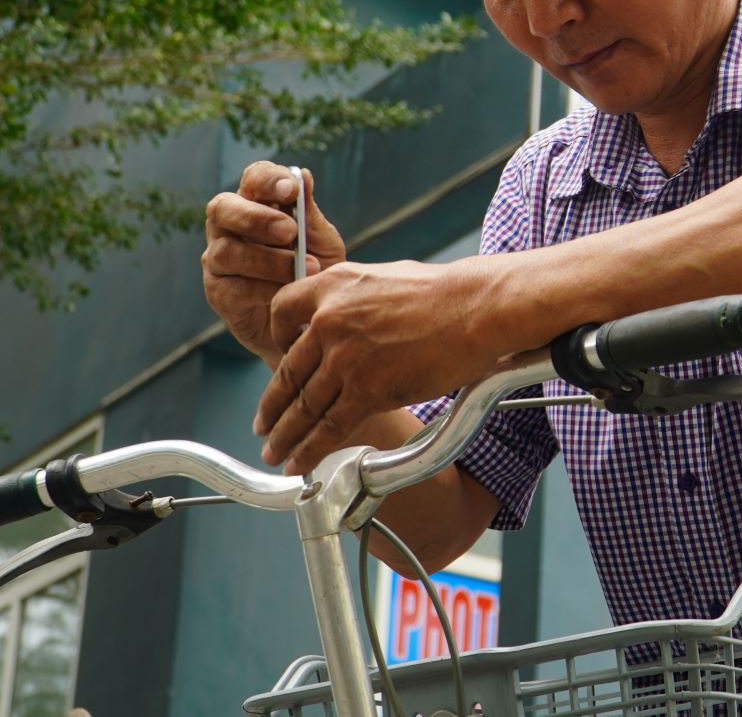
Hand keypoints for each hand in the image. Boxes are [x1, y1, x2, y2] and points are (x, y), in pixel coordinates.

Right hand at [202, 162, 346, 365]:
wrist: (312, 322)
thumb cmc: (316, 273)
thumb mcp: (323, 243)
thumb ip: (309, 215)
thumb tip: (302, 175)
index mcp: (256, 203)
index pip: (253, 178)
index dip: (268, 180)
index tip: (292, 190)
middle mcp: (229, 227)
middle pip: (223, 208)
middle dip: (256, 218)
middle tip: (289, 231)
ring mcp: (219, 259)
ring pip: (227, 251)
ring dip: (268, 260)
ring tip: (305, 269)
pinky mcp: (219, 292)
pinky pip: (235, 287)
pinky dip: (264, 289)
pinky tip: (286, 293)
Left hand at [254, 257, 515, 472]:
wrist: (477, 307)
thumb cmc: (444, 293)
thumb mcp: (384, 278)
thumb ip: (355, 297)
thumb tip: (350, 314)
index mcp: (332, 286)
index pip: (281, 312)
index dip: (276, 341)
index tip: (280, 359)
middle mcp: (330, 320)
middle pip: (288, 372)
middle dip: (272, 407)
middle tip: (263, 426)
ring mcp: (346, 357)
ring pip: (304, 406)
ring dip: (286, 436)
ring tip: (276, 452)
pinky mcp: (368, 389)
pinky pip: (330, 427)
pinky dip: (311, 450)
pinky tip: (300, 463)